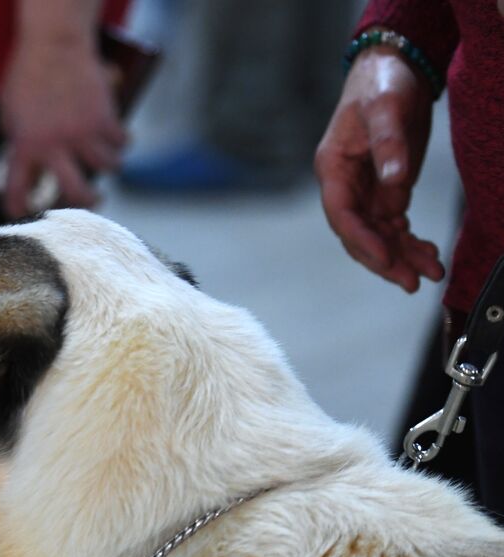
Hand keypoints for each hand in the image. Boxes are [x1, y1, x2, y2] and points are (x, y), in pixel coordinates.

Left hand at [0, 33, 125, 214]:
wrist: (54, 44)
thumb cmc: (26, 74)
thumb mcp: (7, 110)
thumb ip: (13, 137)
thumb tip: (23, 160)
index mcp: (25, 146)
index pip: (17, 190)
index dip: (18, 208)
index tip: (24, 214)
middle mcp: (55, 146)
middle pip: (75, 192)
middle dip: (86, 203)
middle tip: (92, 202)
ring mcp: (83, 133)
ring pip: (108, 167)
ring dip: (110, 166)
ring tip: (108, 162)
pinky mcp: (105, 117)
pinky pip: (122, 141)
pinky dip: (122, 142)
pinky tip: (118, 139)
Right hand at [314, 48, 442, 292]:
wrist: (394, 69)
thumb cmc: (382, 85)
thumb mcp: (385, 109)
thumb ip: (388, 145)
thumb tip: (394, 183)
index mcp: (333, 168)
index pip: (342, 215)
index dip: (362, 240)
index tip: (385, 259)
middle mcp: (345, 186)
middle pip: (359, 234)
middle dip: (384, 260)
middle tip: (410, 281)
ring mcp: (365, 191)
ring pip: (379, 235)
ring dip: (402, 257)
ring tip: (430, 273)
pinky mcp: (385, 190)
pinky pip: (394, 226)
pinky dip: (410, 243)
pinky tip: (429, 254)